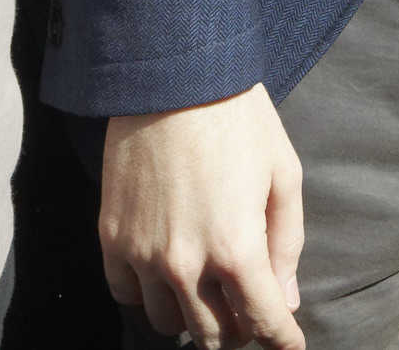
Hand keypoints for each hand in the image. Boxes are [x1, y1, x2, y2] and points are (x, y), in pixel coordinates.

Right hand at [99, 89, 305, 348]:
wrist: (172, 76)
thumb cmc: (239, 120)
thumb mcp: (283, 175)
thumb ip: (286, 245)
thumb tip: (285, 299)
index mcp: (237, 249)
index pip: (263, 322)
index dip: (282, 340)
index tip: (289, 346)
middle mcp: (186, 263)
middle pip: (215, 335)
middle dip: (240, 332)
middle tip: (251, 314)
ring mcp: (142, 254)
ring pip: (168, 323)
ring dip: (194, 317)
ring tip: (209, 292)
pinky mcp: (110, 238)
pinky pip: (127, 295)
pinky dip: (149, 295)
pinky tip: (167, 273)